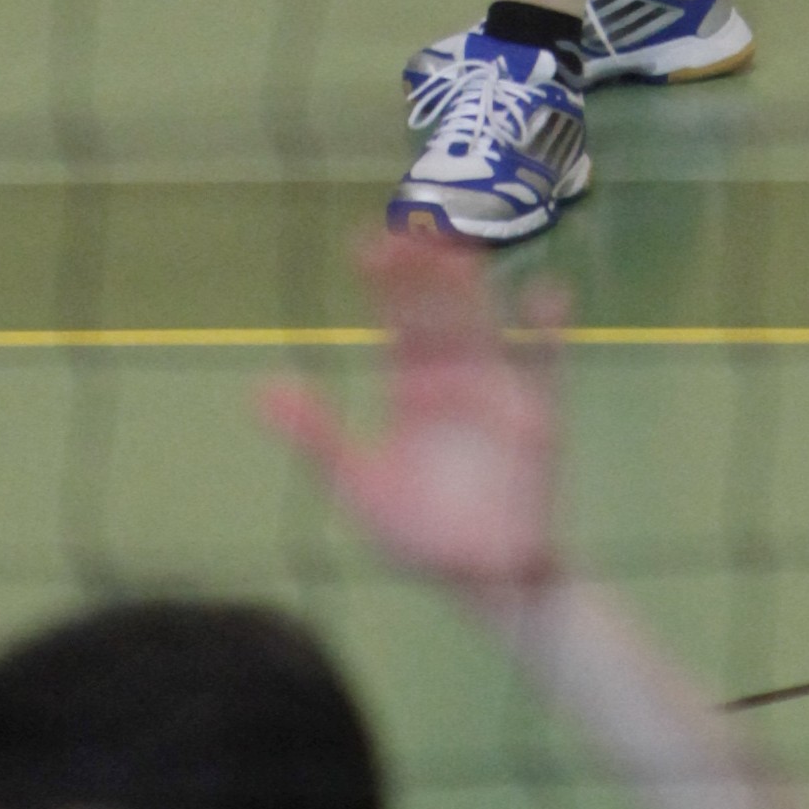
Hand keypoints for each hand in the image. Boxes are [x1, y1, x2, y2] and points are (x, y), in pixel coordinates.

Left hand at [262, 229, 560, 604]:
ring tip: (460, 253)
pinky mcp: (537, 414)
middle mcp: (454, 375)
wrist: (481, 579)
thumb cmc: (420, 534)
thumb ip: (317, 436)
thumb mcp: (358, 484)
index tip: (367, 242)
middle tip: (410, 228)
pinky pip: (545, 364)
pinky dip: (548, 330)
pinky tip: (545, 296)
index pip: (395, 317)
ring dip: (475, 290)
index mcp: (410, 384)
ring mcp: (497, 390)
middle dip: (425, 270)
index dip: (385, 278)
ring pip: (485, 323)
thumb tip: (260, 391)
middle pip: (439, 308)